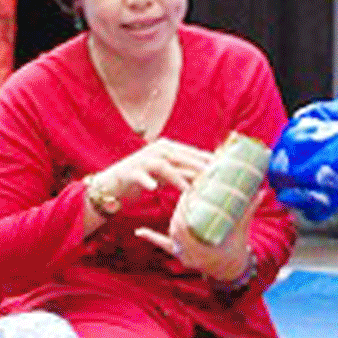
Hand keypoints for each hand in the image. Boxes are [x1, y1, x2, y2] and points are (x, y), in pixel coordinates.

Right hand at [83, 137, 212, 229]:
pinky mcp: (129, 171)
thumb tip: (208, 176)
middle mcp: (155, 150)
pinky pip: (140, 176)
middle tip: (213, 177)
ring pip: (163, 166)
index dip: (207, 160)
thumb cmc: (144, 179)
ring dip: (177, 178)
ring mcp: (141, 160)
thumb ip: (184, 172)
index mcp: (166, 148)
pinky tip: (155, 189)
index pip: (191, 152)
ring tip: (189, 189)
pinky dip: (147, 181)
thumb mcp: (166, 175)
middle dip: (197, 166)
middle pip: (180, 156)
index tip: (224, 168)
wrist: (112, 185)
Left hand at [138, 189, 259, 286]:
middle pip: (178, 226)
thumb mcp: (242, 230)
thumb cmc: (237, 249)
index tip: (191, 189)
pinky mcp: (179, 256)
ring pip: (171, 234)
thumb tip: (261, 191)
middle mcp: (191, 252)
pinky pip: (163, 247)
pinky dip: (152, 238)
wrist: (232, 271)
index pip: (190, 222)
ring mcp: (184, 254)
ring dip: (172, 216)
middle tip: (185, 190)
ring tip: (175, 199)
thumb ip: (248, 211)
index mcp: (204, 247)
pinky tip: (140, 231)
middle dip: (180, 207)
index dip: (188, 205)